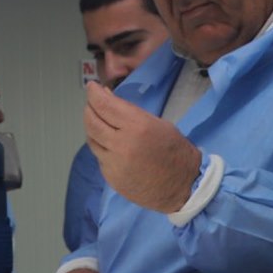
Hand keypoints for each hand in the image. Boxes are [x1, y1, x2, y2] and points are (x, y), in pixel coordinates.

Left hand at [82, 82, 202, 213]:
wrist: (183, 185)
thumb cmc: (174, 150)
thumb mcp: (156, 123)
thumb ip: (129, 112)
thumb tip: (107, 98)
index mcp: (137, 127)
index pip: (104, 105)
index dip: (93, 93)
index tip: (91, 87)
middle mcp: (122, 145)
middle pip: (92, 122)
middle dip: (89, 108)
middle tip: (92, 103)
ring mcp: (114, 164)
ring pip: (91, 139)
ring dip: (92, 127)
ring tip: (99, 121)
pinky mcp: (111, 178)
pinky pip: (99, 156)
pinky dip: (101, 146)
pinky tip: (109, 143)